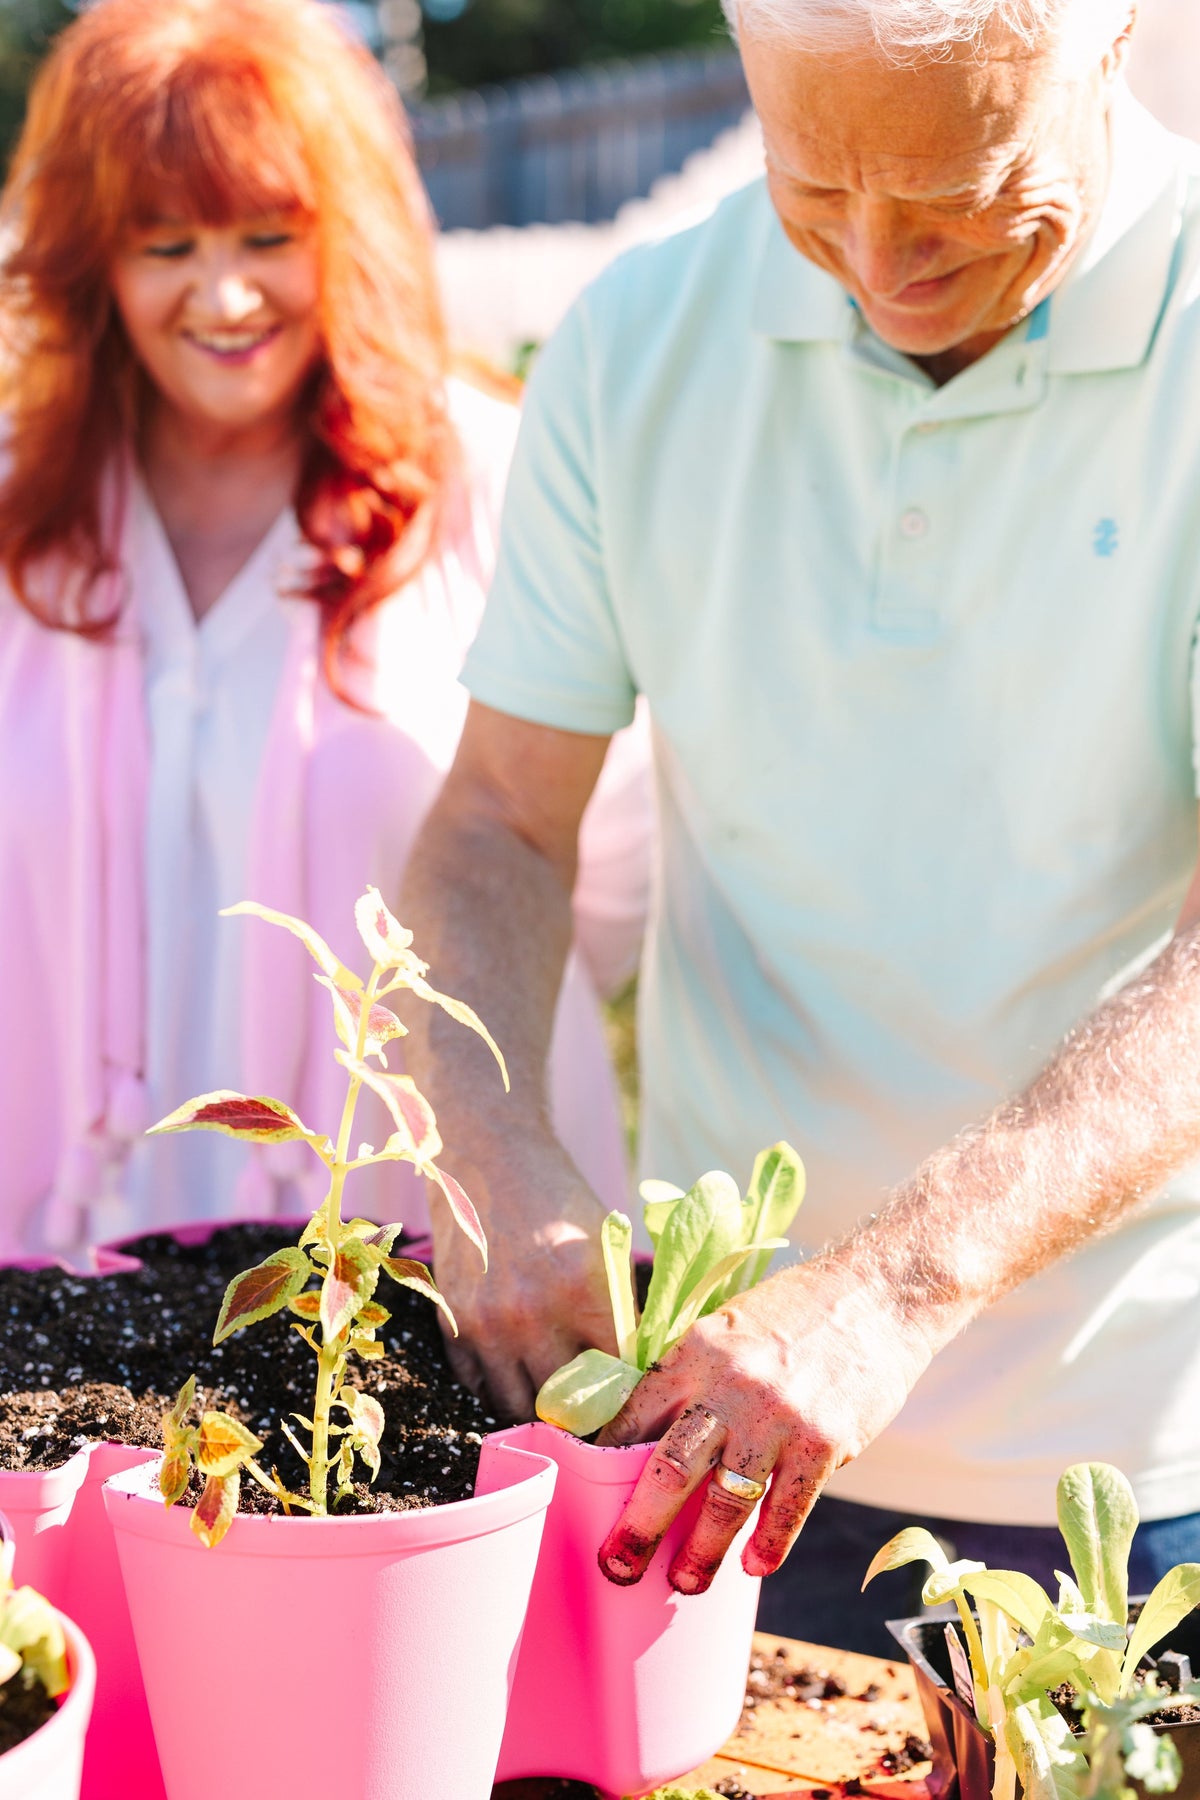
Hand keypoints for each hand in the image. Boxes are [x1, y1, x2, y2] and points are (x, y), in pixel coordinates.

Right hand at [428, 1133, 616, 1420]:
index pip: (617, 1377)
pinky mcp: (452, 1321)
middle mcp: (532, 1314)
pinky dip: (497, 1386)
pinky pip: (477, 1384)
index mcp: (584, 1291)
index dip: (627, 1393)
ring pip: (517, 1405)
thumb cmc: (557, 1199)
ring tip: (553, 1397)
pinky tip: (516, 1369)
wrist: (489, 1157)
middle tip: (593, 1410)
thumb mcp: (603, 1245)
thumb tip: (635, 1370)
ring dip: (537, 1406)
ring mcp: (486, 1323)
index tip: (631, 1402)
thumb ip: (619, 1309)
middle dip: (583, 1411)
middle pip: (566, 1403)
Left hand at [594, 1257, 934, 1594]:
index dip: (607, 1461)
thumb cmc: (798, 1311)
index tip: (589, 1494)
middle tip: (617, 1565)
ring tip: (684, 1583)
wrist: (879, 1294)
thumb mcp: (731, 1324)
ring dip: (700, 1552)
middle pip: (668, 1469)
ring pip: (724, 1502)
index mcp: (696, 1351)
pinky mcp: (824, 1442)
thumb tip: (655, 1428)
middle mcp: (730, 1385)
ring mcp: (778, 1417)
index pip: (636, 1416)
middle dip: (637, 1527)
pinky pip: (787, 1508)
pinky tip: (753, 1567)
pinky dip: (769, 1545)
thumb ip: (696, 1373)